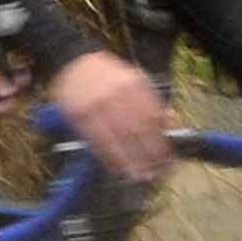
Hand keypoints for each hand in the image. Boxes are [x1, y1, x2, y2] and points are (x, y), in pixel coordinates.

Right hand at [48, 50, 176, 182]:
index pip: (152, 118)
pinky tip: (117, 168)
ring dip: (129, 162)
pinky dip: (109, 158)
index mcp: (132, 85)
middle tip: (156, 173)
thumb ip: (151, 99)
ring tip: (139, 176)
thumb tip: (169, 121)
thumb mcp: (133, 79)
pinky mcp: (79, 117)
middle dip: (148, 155)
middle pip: (136, 132)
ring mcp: (96, 107)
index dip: (160, 141)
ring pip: (117, 140)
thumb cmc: (107, 75)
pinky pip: (97, 141)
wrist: (73, 64)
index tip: (167, 158)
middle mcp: (115, 96)